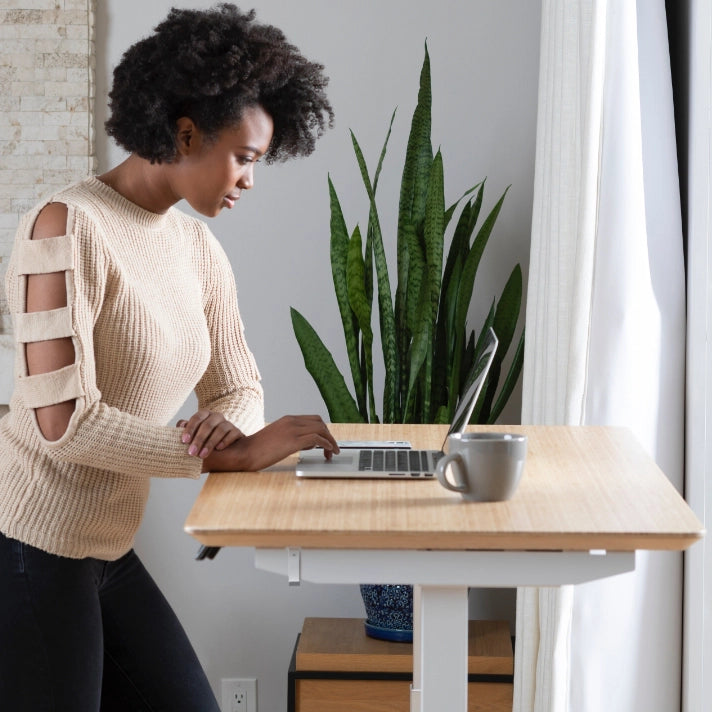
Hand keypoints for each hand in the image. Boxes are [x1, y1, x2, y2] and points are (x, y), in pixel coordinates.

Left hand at [177, 410, 243, 459]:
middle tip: (192, 453)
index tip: (184, 441)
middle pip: (208, 424)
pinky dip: (225, 441)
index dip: (190, 428)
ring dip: (210, 443)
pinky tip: (218, 449)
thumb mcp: (195, 435)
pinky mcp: (237, 432)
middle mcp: (217, 416)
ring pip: (220, 429)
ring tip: (203, 455)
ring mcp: (228, 423)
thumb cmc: (205, 441)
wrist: (226, 450)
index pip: (197, 418)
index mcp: (205, 415)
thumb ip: (188, 430)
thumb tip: (180, 425)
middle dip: (199, 439)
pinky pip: (232, 434)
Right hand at [202, 415, 338, 471]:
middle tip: (331, 448)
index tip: (326, 441)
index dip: (323, 430)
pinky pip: (317, 439)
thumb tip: (307, 443)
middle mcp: (291, 421)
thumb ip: (291, 437)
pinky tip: (327, 451)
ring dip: (330, 441)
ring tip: (331, 452)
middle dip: (329, 435)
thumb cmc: (257, 449)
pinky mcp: (293, 441)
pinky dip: (326, 444)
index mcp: (287, 419)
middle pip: (320, 422)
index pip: (313, 419)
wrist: (243, 453)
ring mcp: (292, 430)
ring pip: (321, 429)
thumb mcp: (277, 437)